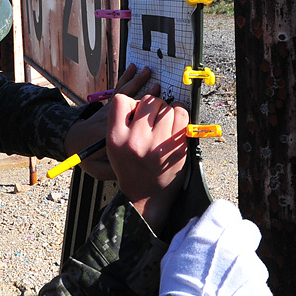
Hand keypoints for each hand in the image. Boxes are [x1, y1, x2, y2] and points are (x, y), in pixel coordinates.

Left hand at [63, 63, 158, 180]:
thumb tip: (132, 167)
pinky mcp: (108, 106)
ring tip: (146, 71)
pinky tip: (133, 69)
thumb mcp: (98, 170)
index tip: (159, 111)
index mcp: (110, 135)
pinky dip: (126, 78)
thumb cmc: (86, 157)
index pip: (127, 123)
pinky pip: (118, 90)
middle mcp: (110, 119)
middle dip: (143, 94)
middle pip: (127, 104)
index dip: (143, 115)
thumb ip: (114, 170)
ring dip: (135, 82)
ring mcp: (108, 111)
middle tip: (157, 86)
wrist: (72, 143)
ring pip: (123, 93)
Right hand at [105, 92, 187, 231]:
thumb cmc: (130, 168)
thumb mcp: (113, 147)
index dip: (131, 103)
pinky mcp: (176, 148)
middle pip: (147, 101)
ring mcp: (157, 144)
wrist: (145, 196)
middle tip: (153, 120)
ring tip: (164, 124)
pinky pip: (181, 115)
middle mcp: (135, 140)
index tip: (136, 113)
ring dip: (167, 111)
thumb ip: (121, 123)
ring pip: (166, 107)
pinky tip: (175, 122)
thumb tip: (143, 99)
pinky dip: (180, 114)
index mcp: (115, 138)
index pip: (121, 100)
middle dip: (152, 106)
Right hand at [159, 200, 273, 295]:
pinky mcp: (264, 294)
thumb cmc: (176, 290)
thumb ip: (184, 236)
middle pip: (248, 230)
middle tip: (225, 259)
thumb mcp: (170, 258)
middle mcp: (237, 244)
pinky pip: (260, 291)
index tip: (215, 231)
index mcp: (211, 231)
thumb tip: (195, 223)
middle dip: (240, 240)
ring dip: (244, 273)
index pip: (225, 209)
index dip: (220, 220)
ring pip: (255, 264)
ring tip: (225, 292)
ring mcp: (254, 269)